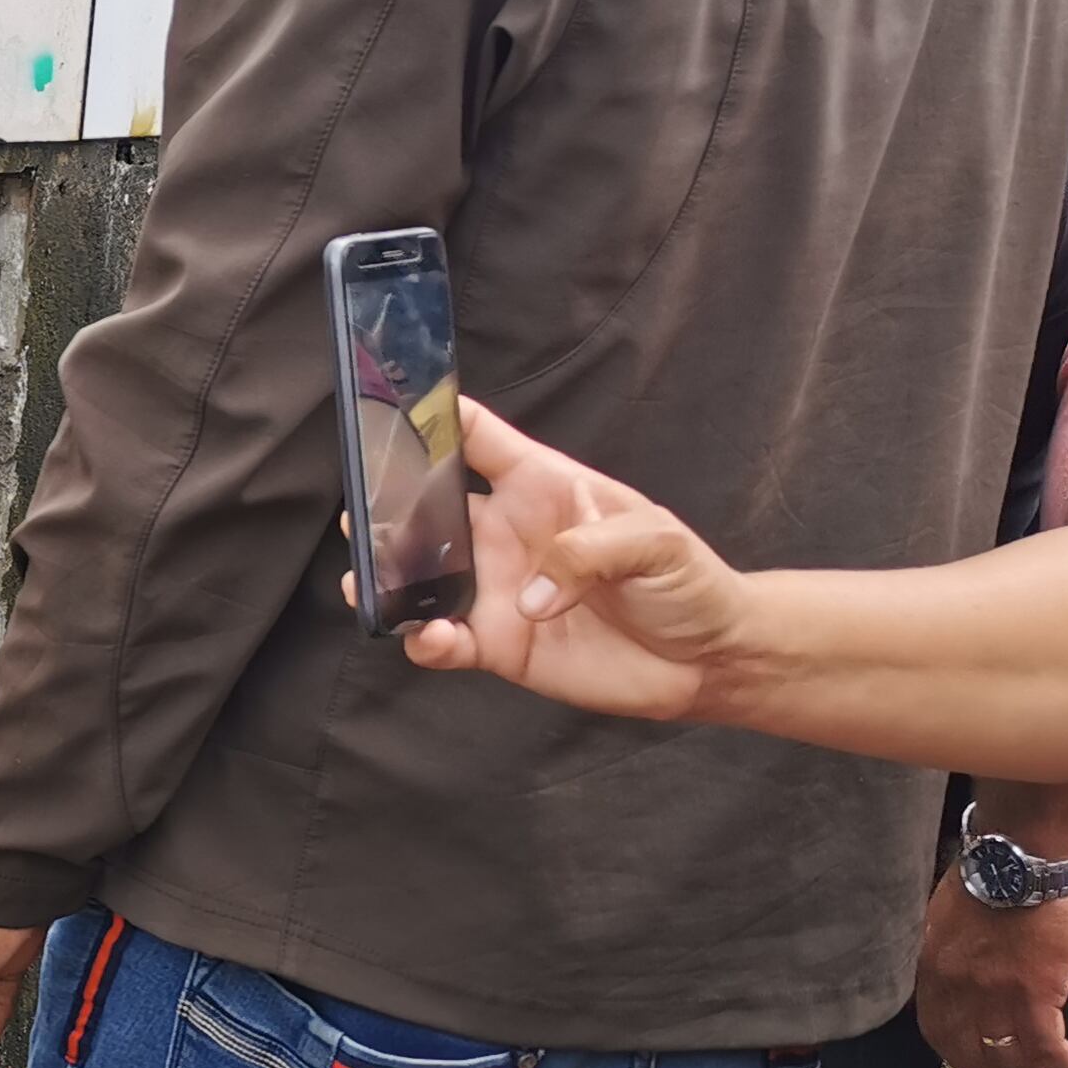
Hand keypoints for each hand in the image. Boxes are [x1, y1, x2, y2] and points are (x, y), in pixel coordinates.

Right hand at [383, 403, 754, 721]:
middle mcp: (506, 534)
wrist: (708, 661)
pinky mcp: (497, 645)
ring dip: (386, 578)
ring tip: (368, 581)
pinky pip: (442, 641)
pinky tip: (431, 638)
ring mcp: (496, 590)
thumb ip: (588, 552)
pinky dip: (424, 642)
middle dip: (386, 505)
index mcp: (541, 486)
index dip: (433, 416)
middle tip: (360, 513)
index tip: (390, 407)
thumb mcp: (655, 542)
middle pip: (427, 507)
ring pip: (419, 577)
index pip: (476, 438)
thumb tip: (529, 594)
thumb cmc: (689, 582)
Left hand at [916, 874, 1067, 1067]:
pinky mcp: (1035, 991)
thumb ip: (953, 950)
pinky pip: (1047, 1045)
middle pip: (975, 1054)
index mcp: (935, 969)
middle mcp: (958, 989)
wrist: (1022, 852)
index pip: (940, 1031)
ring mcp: (994, 993)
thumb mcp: (949, 914)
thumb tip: (964, 967)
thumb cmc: (992, 870)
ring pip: (1012, 1058)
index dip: (963, 1057)